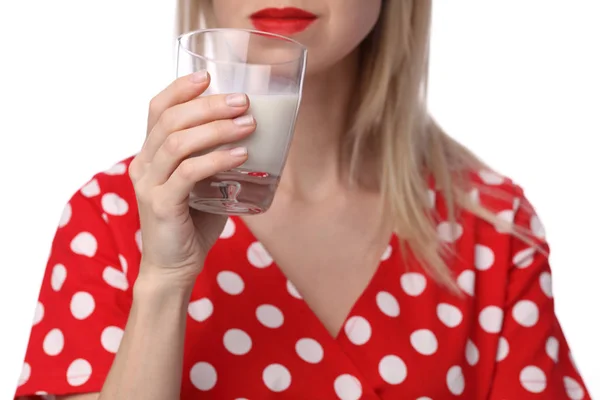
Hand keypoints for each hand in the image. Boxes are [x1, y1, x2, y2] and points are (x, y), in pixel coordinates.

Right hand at [128, 70, 255, 286]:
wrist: (174, 267)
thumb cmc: (192, 223)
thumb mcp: (202, 184)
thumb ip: (214, 160)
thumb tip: (252, 136)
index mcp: (150, 155)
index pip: (157, 110)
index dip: (180, 89)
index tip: (209, 76)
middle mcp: (143, 164)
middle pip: (170, 120)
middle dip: (208, 105)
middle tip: (242, 101)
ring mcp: (149, 185)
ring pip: (178, 143)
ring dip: (216, 129)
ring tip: (249, 124)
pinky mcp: (160, 205)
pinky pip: (188, 174)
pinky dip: (216, 160)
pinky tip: (241, 155)